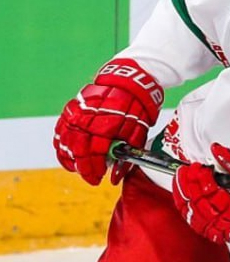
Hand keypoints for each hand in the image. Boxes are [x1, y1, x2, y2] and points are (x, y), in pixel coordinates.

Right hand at [53, 58, 163, 184]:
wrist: (129, 82)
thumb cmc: (137, 109)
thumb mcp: (137, 133)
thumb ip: (124, 155)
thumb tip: (114, 176)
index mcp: (104, 126)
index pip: (92, 155)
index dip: (93, 170)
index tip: (97, 180)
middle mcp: (86, 120)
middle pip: (77, 150)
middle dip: (83, 167)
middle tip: (90, 176)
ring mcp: (76, 113)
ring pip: (64, 141)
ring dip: (69, 157)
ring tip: (77, 168)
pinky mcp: (72, 108)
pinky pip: (61, 129)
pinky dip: (62, 143)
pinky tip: (67, 153)